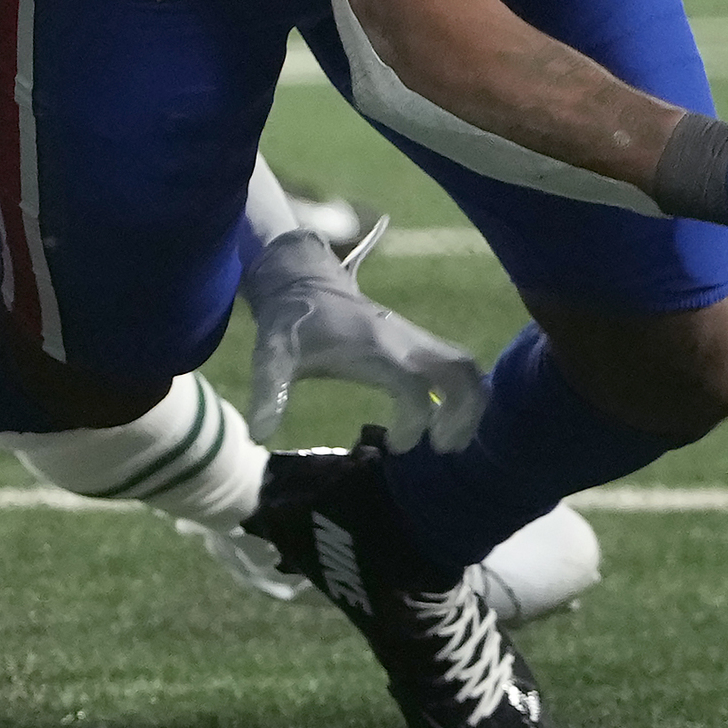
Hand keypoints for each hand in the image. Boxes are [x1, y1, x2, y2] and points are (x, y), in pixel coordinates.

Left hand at [241, 228, 486, 448]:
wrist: (303, 281)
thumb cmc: (291, 323)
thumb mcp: (272, 355)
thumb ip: (269, 393)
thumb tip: (258, 436)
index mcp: (373, 348)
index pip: (412, 388)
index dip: (412, 422)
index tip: (394, 445)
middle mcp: (403, 340)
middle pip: (460, 371)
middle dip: (464, 413)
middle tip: (443, 447)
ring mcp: (414, 337)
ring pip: (466, 366)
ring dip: (469, 404)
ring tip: (447, 440)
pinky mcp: (417, 340)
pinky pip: (456, 364)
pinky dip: (462, 392)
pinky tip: (444, 420)